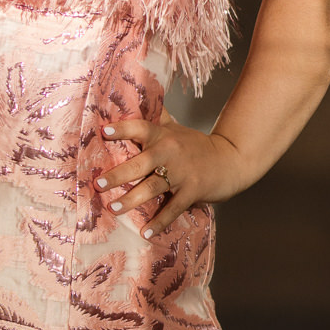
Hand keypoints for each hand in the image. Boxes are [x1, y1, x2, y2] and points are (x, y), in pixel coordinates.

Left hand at [96, 116, 248, 235]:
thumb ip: (157, 118)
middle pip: (141, 163)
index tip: (103, 131)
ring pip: (153, 187)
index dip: (122, 129)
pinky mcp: (192, 191)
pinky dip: (160, 222)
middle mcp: (170, 152)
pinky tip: (146, 233)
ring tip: (113, 209)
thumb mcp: (177, 128)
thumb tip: (137, 96)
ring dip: (132, 200)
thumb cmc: (196, 145)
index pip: (140, 128)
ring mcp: (182, 173)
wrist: (231, 160)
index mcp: (163, 135)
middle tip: (98, 184)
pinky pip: (173, 209)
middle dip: (119, 174)